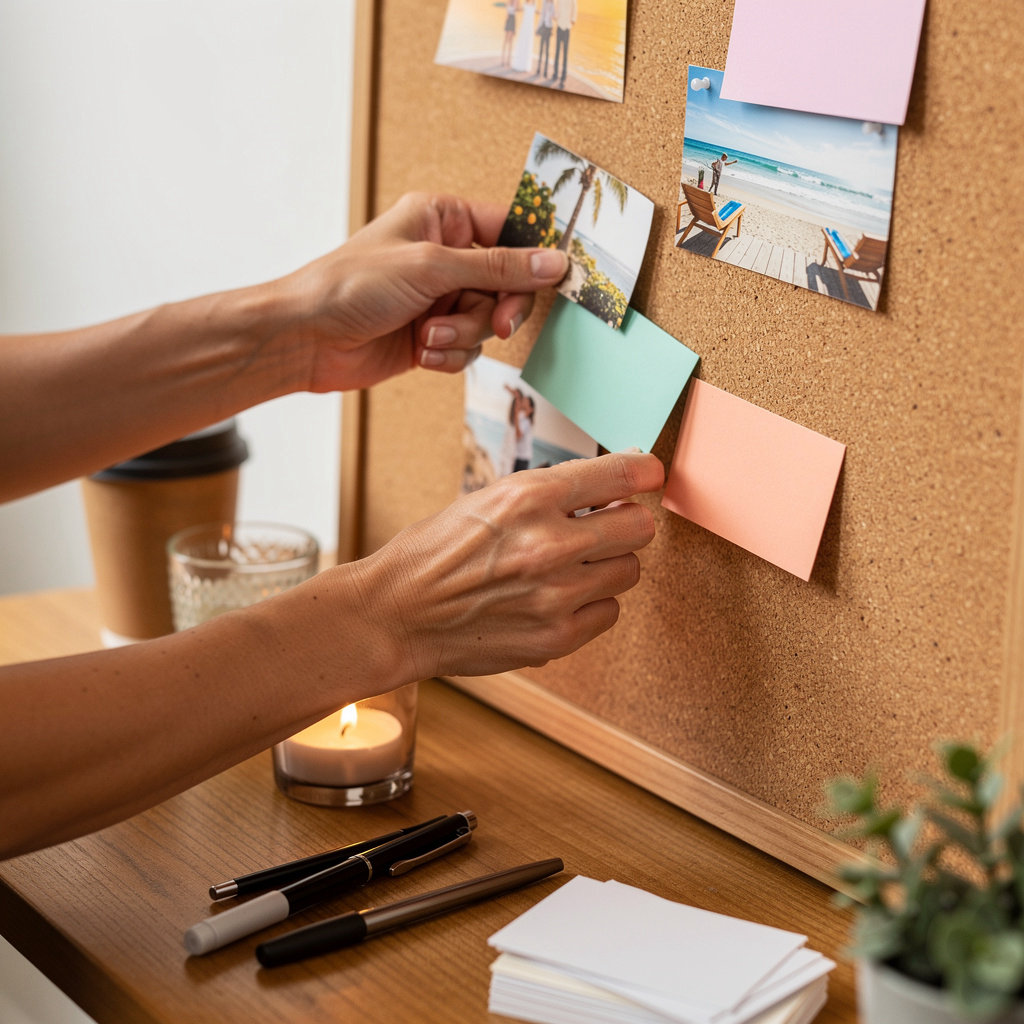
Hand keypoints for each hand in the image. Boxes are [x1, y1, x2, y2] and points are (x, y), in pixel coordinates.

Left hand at [277, 192, 567, 391]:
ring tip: (426, 335)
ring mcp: (439, 297)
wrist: (307, 339)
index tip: (550, 281)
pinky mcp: (432, 335)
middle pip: (506, 284)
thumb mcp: (432, 268)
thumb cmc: (352, 286)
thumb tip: (554, 262)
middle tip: (497, 326)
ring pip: (487, 321)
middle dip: (494, 310)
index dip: (532, 257)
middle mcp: (444, 256)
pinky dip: (449, 354)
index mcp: (443, 218)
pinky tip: (420, 351)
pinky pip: (467, 348)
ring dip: (462, 335)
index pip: (509, 230)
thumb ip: (498, 268)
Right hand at [353, 451, 664, 680]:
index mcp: (529, 496)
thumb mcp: (488, 499)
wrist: (396, 614)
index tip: (648, 475)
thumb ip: (551, 493)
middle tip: (603, 527)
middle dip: (624, 523)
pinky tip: (555, 599)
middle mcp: (549, 543)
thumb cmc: (436, 552)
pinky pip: (609, 612)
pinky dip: (590, 604)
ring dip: (606, 566)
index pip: (622, 474)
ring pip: (629, 571)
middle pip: (639, 527)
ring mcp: (556, 596)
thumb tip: (611, 486)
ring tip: (567, 567)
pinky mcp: (556, 638)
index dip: (643, 472)